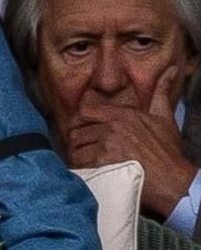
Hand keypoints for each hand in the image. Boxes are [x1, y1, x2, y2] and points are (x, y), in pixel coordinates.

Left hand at [67, 67, 196, 217]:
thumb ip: (161, 93)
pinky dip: (81, 168)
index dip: (81, 121)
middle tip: (82, 149)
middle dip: (78, 141)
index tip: (84, 130)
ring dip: (78, 155)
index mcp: (123, 115)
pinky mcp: (104, 162)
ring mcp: (107, 144)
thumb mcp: (165, 118)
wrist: (173, 179)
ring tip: (85, 161)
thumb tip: (172, 70)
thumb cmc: (167, 151)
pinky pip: (80, 162)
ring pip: (76, 147)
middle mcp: (113, 127)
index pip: (86, 110)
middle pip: (77, 130)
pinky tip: (88, 171)